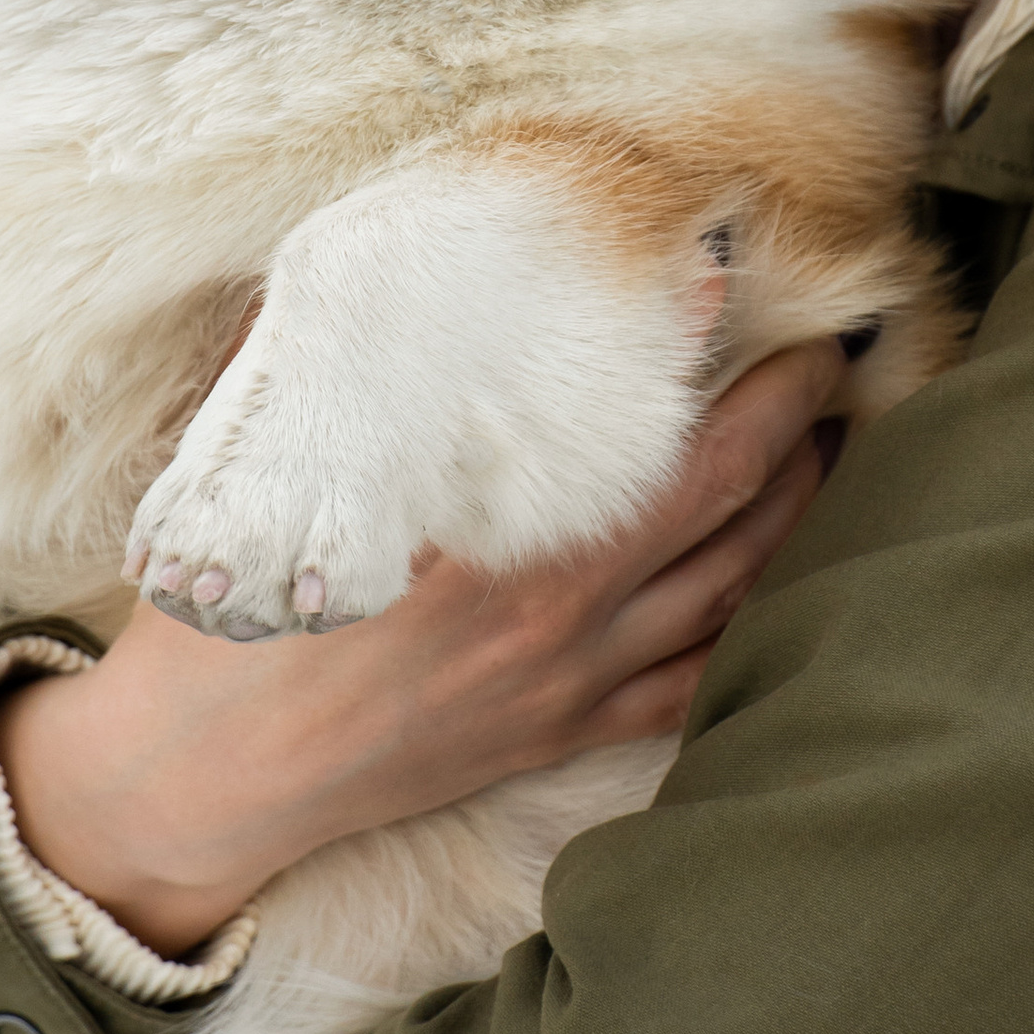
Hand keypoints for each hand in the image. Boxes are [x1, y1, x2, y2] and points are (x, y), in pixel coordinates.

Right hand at [0, 339, 848, 954]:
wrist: (200, 778)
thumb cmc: (224, 618)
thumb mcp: (264, 466)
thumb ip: (332, 364)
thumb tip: (374, 255)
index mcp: (492, 539)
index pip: (643, 426)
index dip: (710, 348)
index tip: (739, 275)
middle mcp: (555, 610)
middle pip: (726, 497)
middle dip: (796, 414)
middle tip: (832, 347)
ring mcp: (569, 680)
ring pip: (735, 586)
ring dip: (798, 508)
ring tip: (832, 442)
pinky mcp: (560, 732)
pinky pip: (693, 682)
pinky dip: (754, 624)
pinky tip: (782, 577)